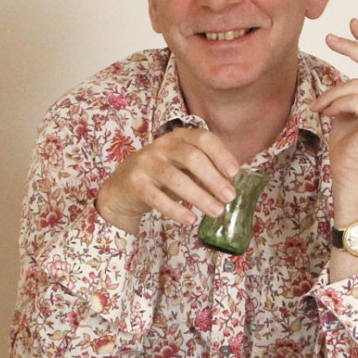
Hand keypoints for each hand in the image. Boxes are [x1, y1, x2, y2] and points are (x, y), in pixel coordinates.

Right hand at [95, 127, 241, 231]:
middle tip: (229, 197)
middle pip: (191, 157)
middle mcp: (161, 146)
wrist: (122, 188)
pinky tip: (190, 219)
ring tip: (216, 212)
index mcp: (178, 138)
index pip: (203, 139)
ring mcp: (146, 163)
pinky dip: (175, 209)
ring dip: (199, 196)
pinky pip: (157, 198)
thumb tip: (232, 184)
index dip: (221, 154)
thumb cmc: (160, 176)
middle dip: (213, 178)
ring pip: (175, 178)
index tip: (234, 173)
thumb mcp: (182, 166)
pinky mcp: (135, 183)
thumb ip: (204, 170)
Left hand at [310, 19, 357, 189]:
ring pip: (357, 83)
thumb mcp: (348, 105)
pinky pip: (354, 98)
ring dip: (331, 93)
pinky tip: (325, 114)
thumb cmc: (348, 142)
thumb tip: (350, 55)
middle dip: (352, 46)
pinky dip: (334, 103)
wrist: (350, 172)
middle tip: (329, 38)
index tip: (354, 23)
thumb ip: (354, 85)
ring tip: (319, 106)